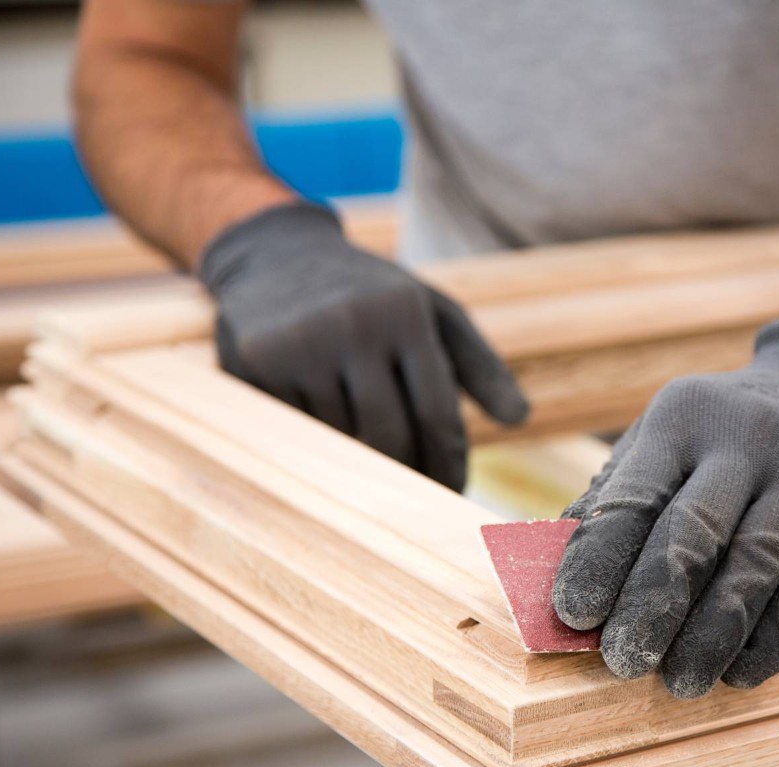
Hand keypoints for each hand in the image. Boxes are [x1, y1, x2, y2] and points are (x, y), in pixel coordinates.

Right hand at [199, 202, 527, 490]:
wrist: (276, 254)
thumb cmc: (375, 296)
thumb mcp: (434, 313)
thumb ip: (481, 366)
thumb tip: (521, 419)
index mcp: (406, 314)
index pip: (437, 414)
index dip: (448, 466)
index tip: (454, 494)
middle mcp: (354, 324)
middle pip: (390, 438)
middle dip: (407, 477)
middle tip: (416, 500)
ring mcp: (302, 343)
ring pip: (342, 441)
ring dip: (360, 462)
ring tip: (371, 464)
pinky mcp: (257, 362)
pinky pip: (298, 431)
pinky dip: (317, 442)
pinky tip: (322, 433)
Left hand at [553, 321, 778, 697]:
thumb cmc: (721, 433)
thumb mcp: (667, 437)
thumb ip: (615, 496)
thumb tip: (552, 573)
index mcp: (681, 419)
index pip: (634, 494)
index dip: (599, 559)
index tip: (574, 614)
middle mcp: (744, 439)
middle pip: (693, 533)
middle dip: (653, 606)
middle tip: (623, 662)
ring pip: (754, 565)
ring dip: (712, 635)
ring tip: (681, 682)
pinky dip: (771, 639)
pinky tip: (740, 672)